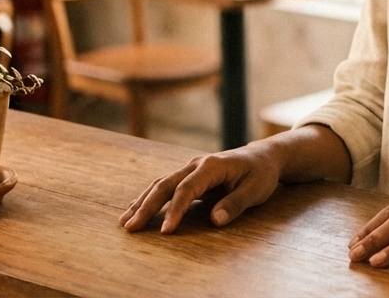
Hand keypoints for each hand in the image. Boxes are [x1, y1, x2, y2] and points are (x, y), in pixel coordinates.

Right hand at [119, 144, 281, 232]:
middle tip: (130, 227)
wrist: (263, 157)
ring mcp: (190, 169)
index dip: (175, 210)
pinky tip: (136, 209)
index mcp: (211, 166)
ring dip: (142, 202)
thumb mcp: (256, 190)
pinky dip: (149, 198)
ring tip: (125, 221)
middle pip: (165, 185)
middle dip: (147, 206)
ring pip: (160, 184)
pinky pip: (165, 186)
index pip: (187, 189)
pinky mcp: (189, 176)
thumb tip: (215, 220)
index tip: (166, 231)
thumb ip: (236, 204)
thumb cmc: (261, 174)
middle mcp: (196, 165)